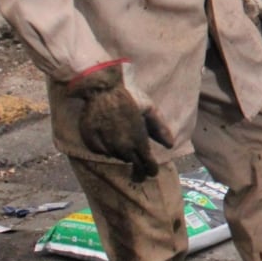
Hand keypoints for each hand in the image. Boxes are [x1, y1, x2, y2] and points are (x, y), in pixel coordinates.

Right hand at [68, 64, 174, 181]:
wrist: (101, 88)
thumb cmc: (129, 95)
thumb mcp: (149, 109)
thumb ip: (160, 128)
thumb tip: (170, 145)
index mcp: (138, 140)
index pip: (147, 163)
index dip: (150, 170)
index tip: (152, 173)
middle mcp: (122, 146)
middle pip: (132, 163)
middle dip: (138, 168)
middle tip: (140, 172)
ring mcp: (105, 145)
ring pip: (117, 156)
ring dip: (123, 154)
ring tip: (126, 147)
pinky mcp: (91, 141)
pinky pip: (101, 151)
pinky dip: (106, 148)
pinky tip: (109, 140)